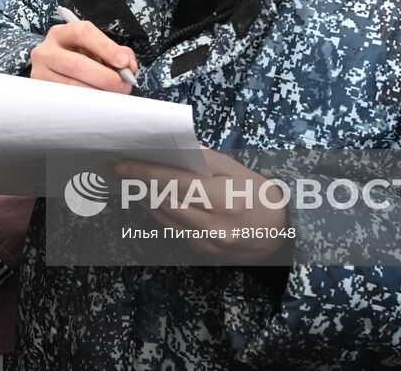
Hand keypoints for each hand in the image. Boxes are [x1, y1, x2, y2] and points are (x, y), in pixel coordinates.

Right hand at [30, 20, 135, 93]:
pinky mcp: (41, 94)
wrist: (53, 73)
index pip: (83, 33)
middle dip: (105, 77)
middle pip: (76, 64)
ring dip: (98, 93)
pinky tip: (99, 103)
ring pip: (71, 86)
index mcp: (62, 33)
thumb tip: (128, 66)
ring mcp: (40, 74)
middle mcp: (46, 51)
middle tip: (124, 85)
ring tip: (114, 95)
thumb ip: (115, 52)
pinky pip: (67, 101)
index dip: (106, 47)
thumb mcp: (95, 49)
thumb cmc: (79, 59)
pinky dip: (87, 104)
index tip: (124, 63)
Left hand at [116, 148, 287, 263]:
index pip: (172, 183)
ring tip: (128, 182)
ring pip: (164, 218)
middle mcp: (210, 225)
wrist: (282, 232)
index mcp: (221, 199)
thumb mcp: (236, 169)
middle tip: (117, 170)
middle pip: (163, 201)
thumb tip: (176, 149)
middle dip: (137, 184)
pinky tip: (149, 200)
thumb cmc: (260, 194)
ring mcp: (206, 243)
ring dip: (143, 199)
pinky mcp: (203, 252)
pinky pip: (173, 230)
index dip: (143, 172)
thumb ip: (204, 160)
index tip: (120, 163)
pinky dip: (159, 214)